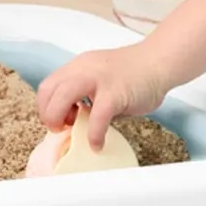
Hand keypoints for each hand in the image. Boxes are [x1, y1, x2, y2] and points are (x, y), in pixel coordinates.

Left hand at [38, 46, 170, 147]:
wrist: (159, 62)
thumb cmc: (133, 76)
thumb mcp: (100, 80)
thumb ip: (86, 97)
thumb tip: (74, 122)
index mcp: (77, 67)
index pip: (48, 86)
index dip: (46, 107)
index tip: (58, 120)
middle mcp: (83, 70)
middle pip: (49, 91)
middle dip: (48, 115)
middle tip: (60, 129)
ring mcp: (98, 79)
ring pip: (63, 98)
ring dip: (59, 119)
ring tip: (71, 133)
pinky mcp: (114, 93)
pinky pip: (96, 117)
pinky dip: (93, 134)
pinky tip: (97, 144)